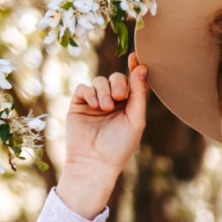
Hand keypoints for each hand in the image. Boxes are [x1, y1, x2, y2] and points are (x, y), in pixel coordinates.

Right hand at [56, 52, 148, 218]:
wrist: (94, 163)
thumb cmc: (120, 146)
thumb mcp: (136, 120)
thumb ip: (139, 94)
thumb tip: (142, 67)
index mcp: (129, 107)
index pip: (132, 83)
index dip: (134, 69)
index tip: (136, 58)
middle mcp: (112, 103)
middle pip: (116, 78)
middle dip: (118, 84)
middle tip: (118, 98)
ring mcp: (94, 103)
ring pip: (100, 81)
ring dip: (103, 90)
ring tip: (105, 107)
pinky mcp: (78, 104)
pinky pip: (84, 87)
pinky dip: (90, 92)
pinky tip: (94, 104)